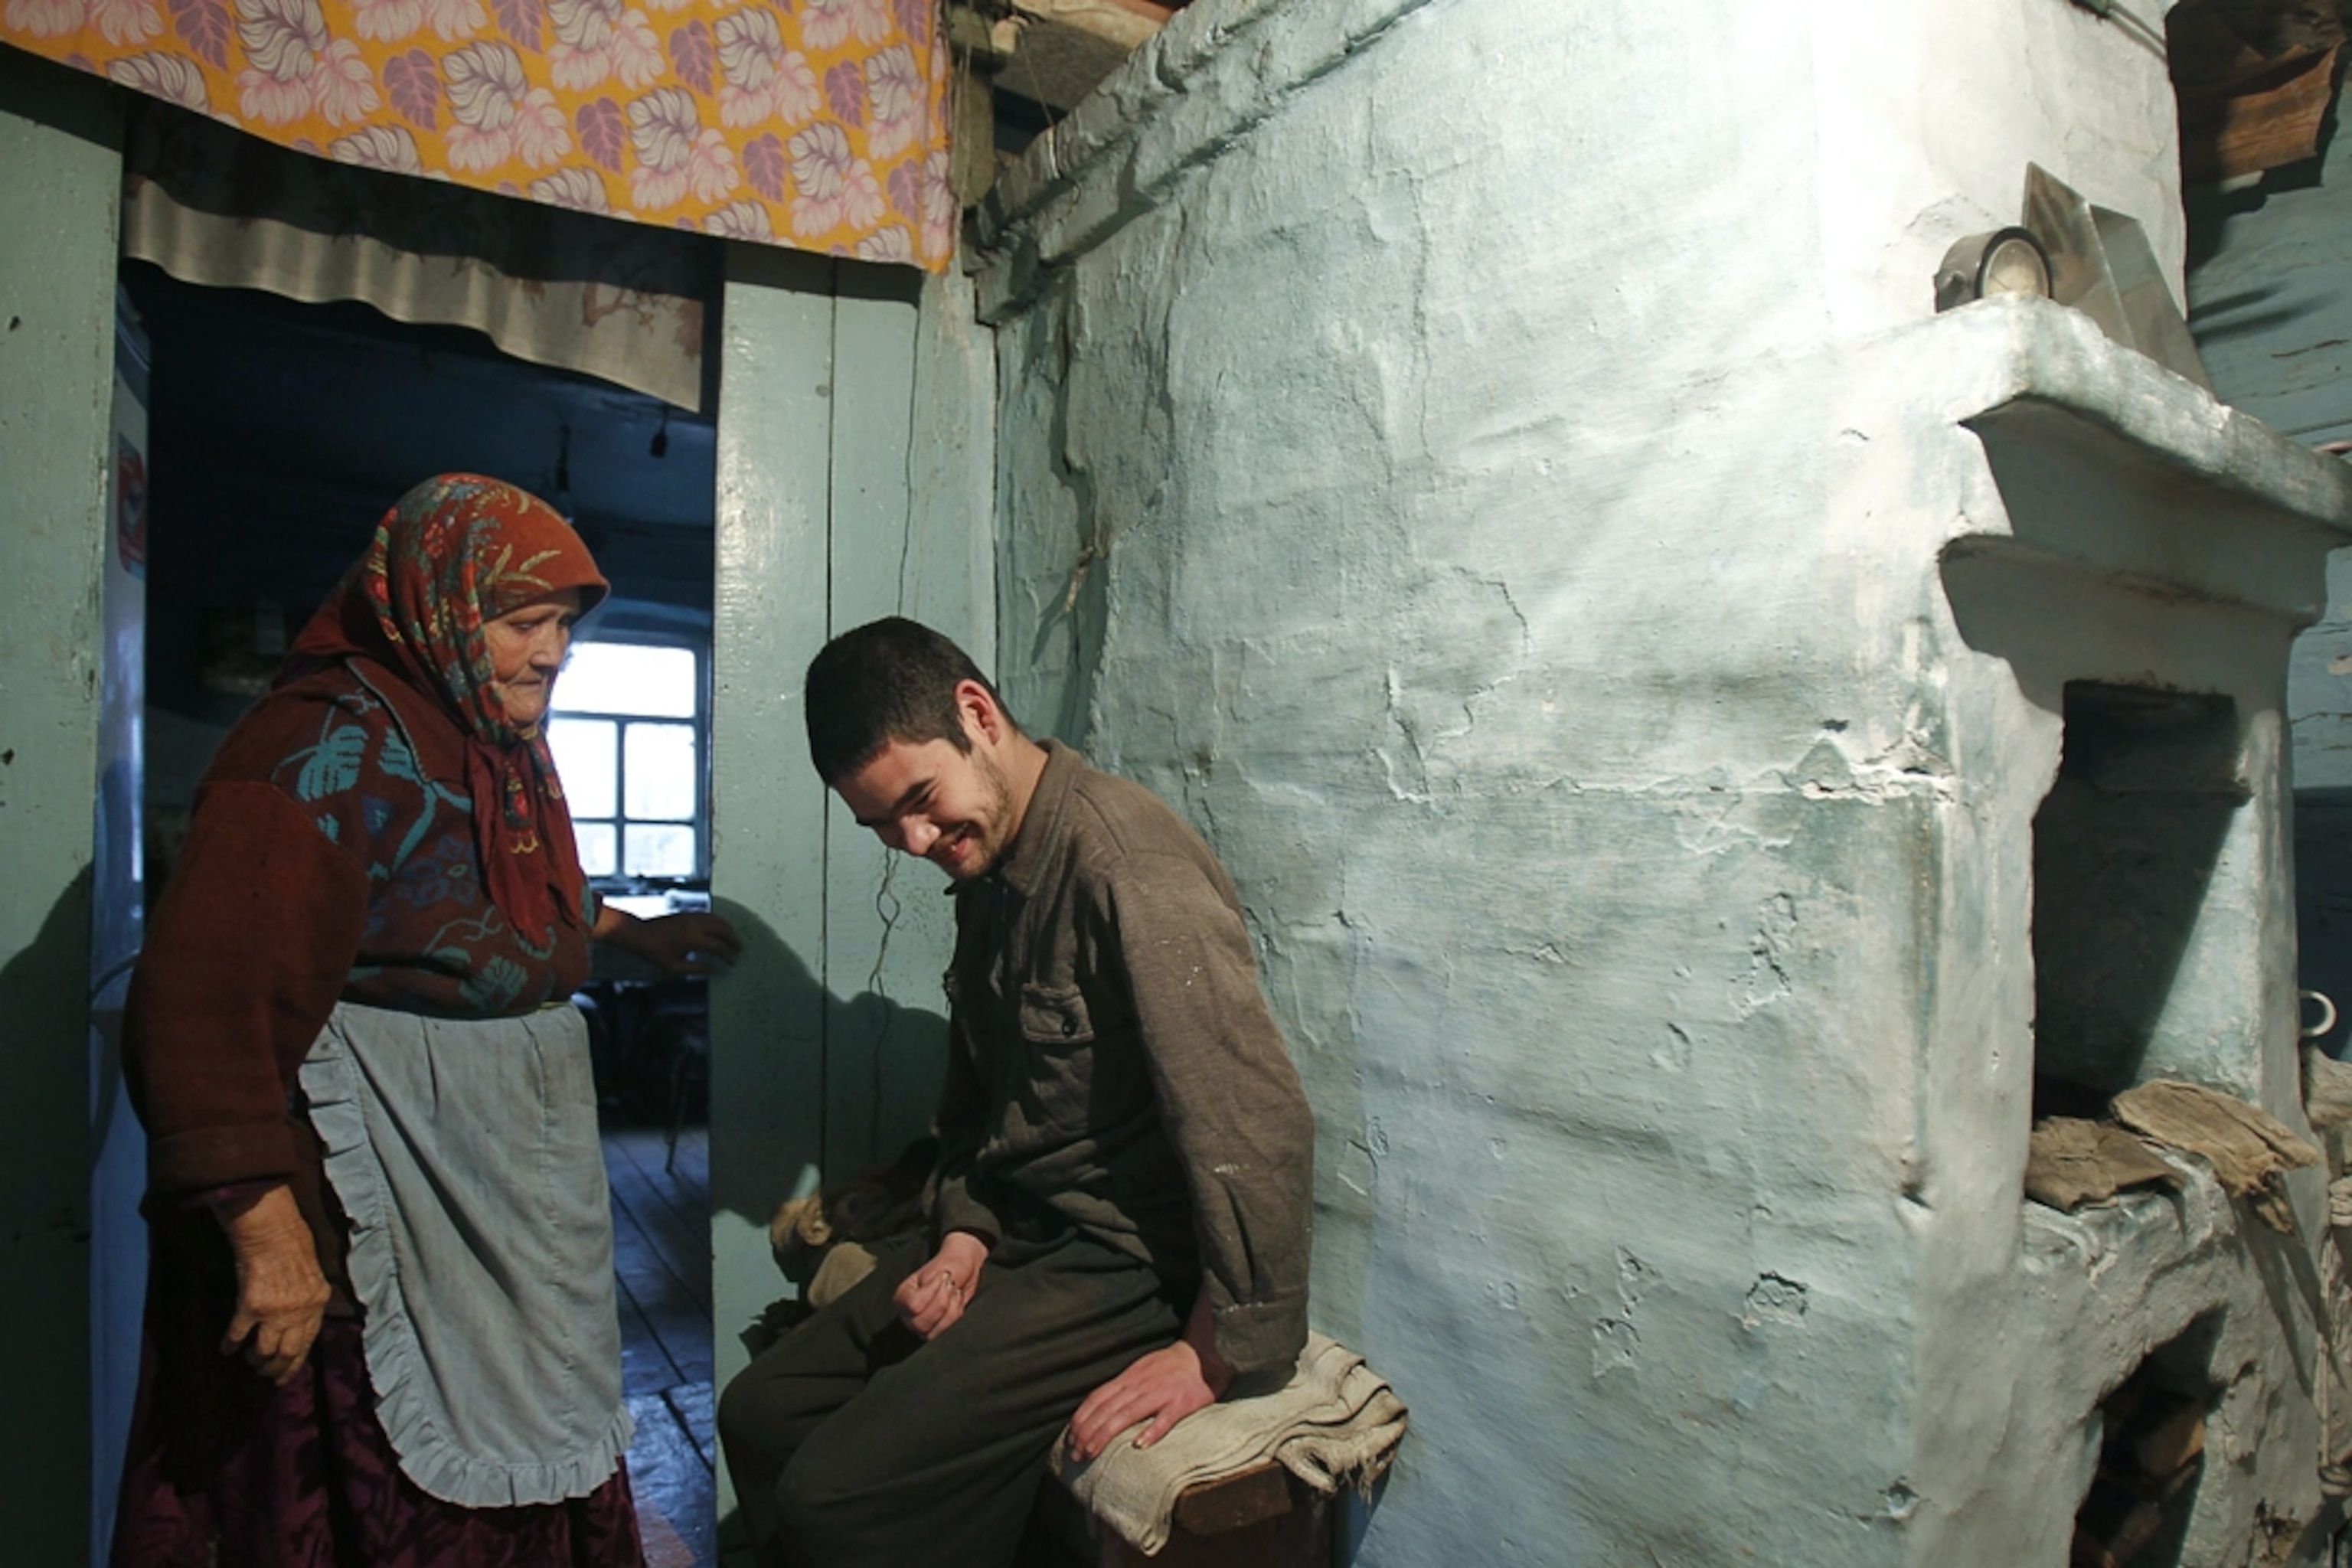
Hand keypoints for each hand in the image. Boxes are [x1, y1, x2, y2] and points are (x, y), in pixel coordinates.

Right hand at [216, 1185, 330, 1385]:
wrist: (273, 1232)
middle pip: (288, 1353)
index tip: (284, 1378)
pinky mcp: (251, 1306)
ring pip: (264, 1350)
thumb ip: (309, 1301)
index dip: (295, 1364)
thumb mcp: (313, 1277)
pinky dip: (230, 1345)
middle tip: (264, 1374)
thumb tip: (300, 1326)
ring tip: (249, 1359)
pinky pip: (238, 1335)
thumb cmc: (293, 1248)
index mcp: (318, 1303)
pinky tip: (226, 1349)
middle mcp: (300, 1311)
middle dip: (275, 1370)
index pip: (308, 1344)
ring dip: (255, 1360)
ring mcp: (276, 1310)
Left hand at [599, 909, 741, 976]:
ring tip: (733, 939)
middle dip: (734, 939)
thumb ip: (696, 968)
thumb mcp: (674, 967)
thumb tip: (713, 968)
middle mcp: (695, 925)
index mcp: (693, 939)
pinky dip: (719, 922)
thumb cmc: (654, 952)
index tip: (732, 962)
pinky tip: (719, 929)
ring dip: (728, 929)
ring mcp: (691, 917)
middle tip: (739, 949)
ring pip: (718, 919)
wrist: (639, 934)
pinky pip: (709, 915)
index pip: (718, 946)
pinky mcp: (687, 914)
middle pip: (723, 929)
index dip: (728, 955)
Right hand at [893, 1230, 987, 1340]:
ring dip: (951, 1310)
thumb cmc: (950, 1265)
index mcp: (903, 1295)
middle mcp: (907, 1313)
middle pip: (920, 1324)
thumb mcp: (943, 1271)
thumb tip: (938, 1293)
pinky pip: (945, 1332)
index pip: (913, 1306)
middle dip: (942, 1304)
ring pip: (932, 1333)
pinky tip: (955, 1302)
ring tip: (953, 1294)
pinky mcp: (934, 1330)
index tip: (941, 1278)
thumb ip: (938, 1284)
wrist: (961, 1267)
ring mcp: (919, 1324)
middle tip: (949, 1287)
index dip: (932, 1293)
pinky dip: (955, 1315)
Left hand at [1065, 1336, 1231, 1462]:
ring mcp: (1161, 1393)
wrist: (1204, 1355)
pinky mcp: (1182, 1402)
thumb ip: (1121, 1389)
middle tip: (1075, 1454)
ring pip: (1128, 1414)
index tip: (1069, 1438)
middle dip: (1087, 1432)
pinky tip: (1139, 1446)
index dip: (1081, 1418)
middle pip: (1107, 1409)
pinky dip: (1152, 1432)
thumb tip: (1097, 1410)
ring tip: (1092, 1452)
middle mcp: (1140, 1385)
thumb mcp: (1139, 1372)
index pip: (1097, 1398)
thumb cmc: (1168, 1368)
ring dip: (1106, 1434)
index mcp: (1129, 1379)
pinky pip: (1165, 1418)